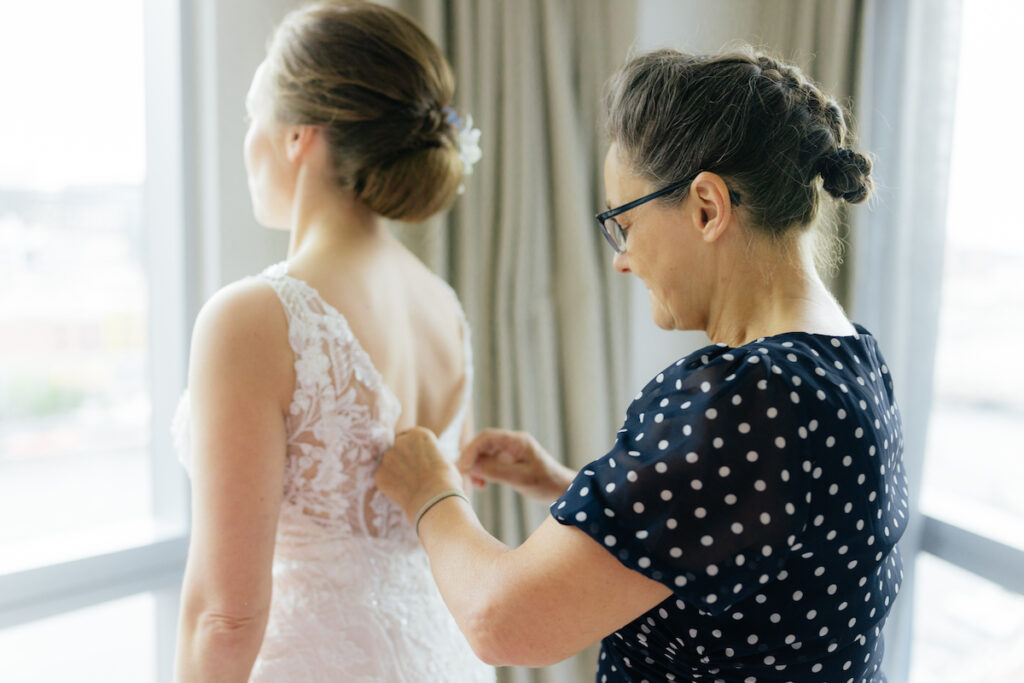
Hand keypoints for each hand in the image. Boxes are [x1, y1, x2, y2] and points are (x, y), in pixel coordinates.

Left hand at [375, 427, 464, 524]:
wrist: (435, 498)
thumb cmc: (446, 480)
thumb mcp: (443, 459)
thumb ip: (429, 455)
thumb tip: (427, 460)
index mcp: (418, 434)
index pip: (409, 437)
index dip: (412, 450)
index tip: (417, 460)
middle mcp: (400, 441)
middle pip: (397, 448)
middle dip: (402, 459)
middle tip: (412, 474)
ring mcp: (388, 457)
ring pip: (388, 463)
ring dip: (395, 472)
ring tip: (409, 486)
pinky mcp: (380, 473)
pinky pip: (383, 478)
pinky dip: (390, 485)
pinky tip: (402, 493)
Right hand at [457, 429, 575, 502]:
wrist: (562, 491)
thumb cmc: (547, 483)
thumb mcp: (522, 479)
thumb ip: (497, 471)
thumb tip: (473, 466)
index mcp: (517, 441)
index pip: (487, 437)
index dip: (471, 450)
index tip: (463, 467)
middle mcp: (512, 443)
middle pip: (482, 444)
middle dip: (471, 459)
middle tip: (464, 477)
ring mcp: (510, 452)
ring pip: (484, 454)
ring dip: (476, 467)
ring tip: (476, 484)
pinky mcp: (509, 462)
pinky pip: (489, 463)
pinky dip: (482, 472)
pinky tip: (482, 485)